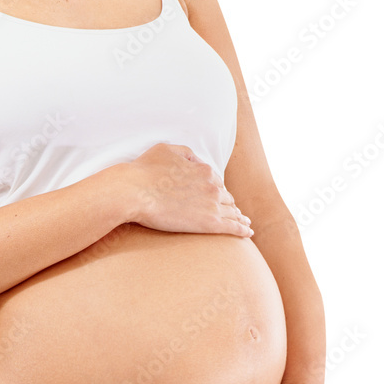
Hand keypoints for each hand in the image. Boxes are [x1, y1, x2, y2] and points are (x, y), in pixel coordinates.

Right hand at [125, 142, 253, 237]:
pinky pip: (232, 227)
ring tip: (244, 223)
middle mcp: (212, 186)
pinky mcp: (208, 223)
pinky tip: (248, 233)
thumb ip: (186, 153)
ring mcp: (212, 204)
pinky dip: (242, 229)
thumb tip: (196, 160)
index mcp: (203, 169)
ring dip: (239, 217)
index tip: (219, 196)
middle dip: (230, 203)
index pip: (216, 181)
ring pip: (231, 212)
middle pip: (226, 197)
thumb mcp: (167, 150)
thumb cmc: (144, 170)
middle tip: (235, 212)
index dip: (217, 190)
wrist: (134, 191)